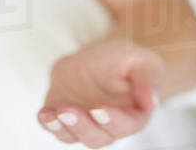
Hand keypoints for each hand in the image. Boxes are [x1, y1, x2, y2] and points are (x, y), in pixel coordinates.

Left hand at [37, 37, 162, 146]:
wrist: (105, 57)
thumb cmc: (130, 62)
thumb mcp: (144, 62)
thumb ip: (148, 80)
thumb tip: (151, 104)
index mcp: (132, 117)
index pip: (124, 125)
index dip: (112, 121)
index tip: (101, 109)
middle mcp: (107, 127)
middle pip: (95, 137)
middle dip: (81, 126)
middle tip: (69, 110)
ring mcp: (82, 123)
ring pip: (72, 136)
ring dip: (62, 128)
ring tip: (53, 113)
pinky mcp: (62, 115)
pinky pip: (53, 126)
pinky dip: (47, 123)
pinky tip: (44, 114)